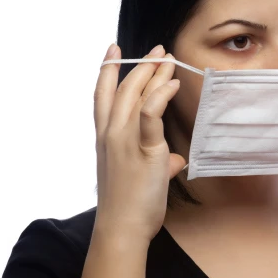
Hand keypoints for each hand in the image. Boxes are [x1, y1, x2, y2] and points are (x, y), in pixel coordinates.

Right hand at [93, 43, 185, 241]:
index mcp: (105, 138)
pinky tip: (172, 83)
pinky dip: (161, 95)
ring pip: (136, 96)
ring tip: (167, 58)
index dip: (107, 70)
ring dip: (153, 74)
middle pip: (123, 89)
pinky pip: (152, 114)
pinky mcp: (144, 149)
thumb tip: (175, 160)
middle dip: (141, 66)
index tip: (114, 50)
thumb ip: (160, 163)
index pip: (102, 96)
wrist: (122, 227)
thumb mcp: (144, 177)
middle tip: (158, 50)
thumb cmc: (130, 205)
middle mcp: (110, 134)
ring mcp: (125, 140)